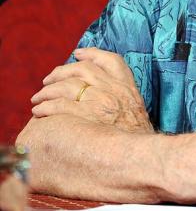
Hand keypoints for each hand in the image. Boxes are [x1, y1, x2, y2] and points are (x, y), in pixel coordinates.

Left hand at [31, 47, 153, 133]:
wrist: (142, 157)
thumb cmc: (139, 139)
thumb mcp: (137, 111)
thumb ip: (122, 99)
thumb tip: (102, 98)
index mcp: (127, 87)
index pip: (111, 60)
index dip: (92, 53)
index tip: (78, 54)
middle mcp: (113, 90)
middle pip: (83, 69)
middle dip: (61, 72)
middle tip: (48, 80)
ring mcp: (100, 102)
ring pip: (67, 85)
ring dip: (48, 90)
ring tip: (38, 98)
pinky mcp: (86, 117)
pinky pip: (59, 106)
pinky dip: (46, 106)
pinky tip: (39, 112)